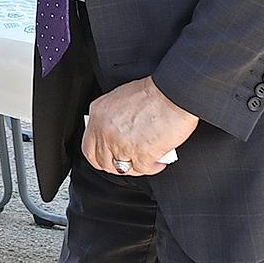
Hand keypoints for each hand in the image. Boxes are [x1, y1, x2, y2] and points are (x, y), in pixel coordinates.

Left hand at [81, 77, 197, 177]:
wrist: (174, 94)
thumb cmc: (155, 93)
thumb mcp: (121, 98)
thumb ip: (112, 118)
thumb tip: (116, 133)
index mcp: (99, 114)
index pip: (88, 147)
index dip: (99, 157)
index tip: (109, 159)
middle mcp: (105, 130)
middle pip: (102, 162)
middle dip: (117, 166)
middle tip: (129, 162)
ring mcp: (120, 144)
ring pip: (121, 168)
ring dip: (135, 167)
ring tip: (146, 161)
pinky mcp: (140, 154)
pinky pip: (143, 169)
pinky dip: (153, 167)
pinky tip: (159, 161)